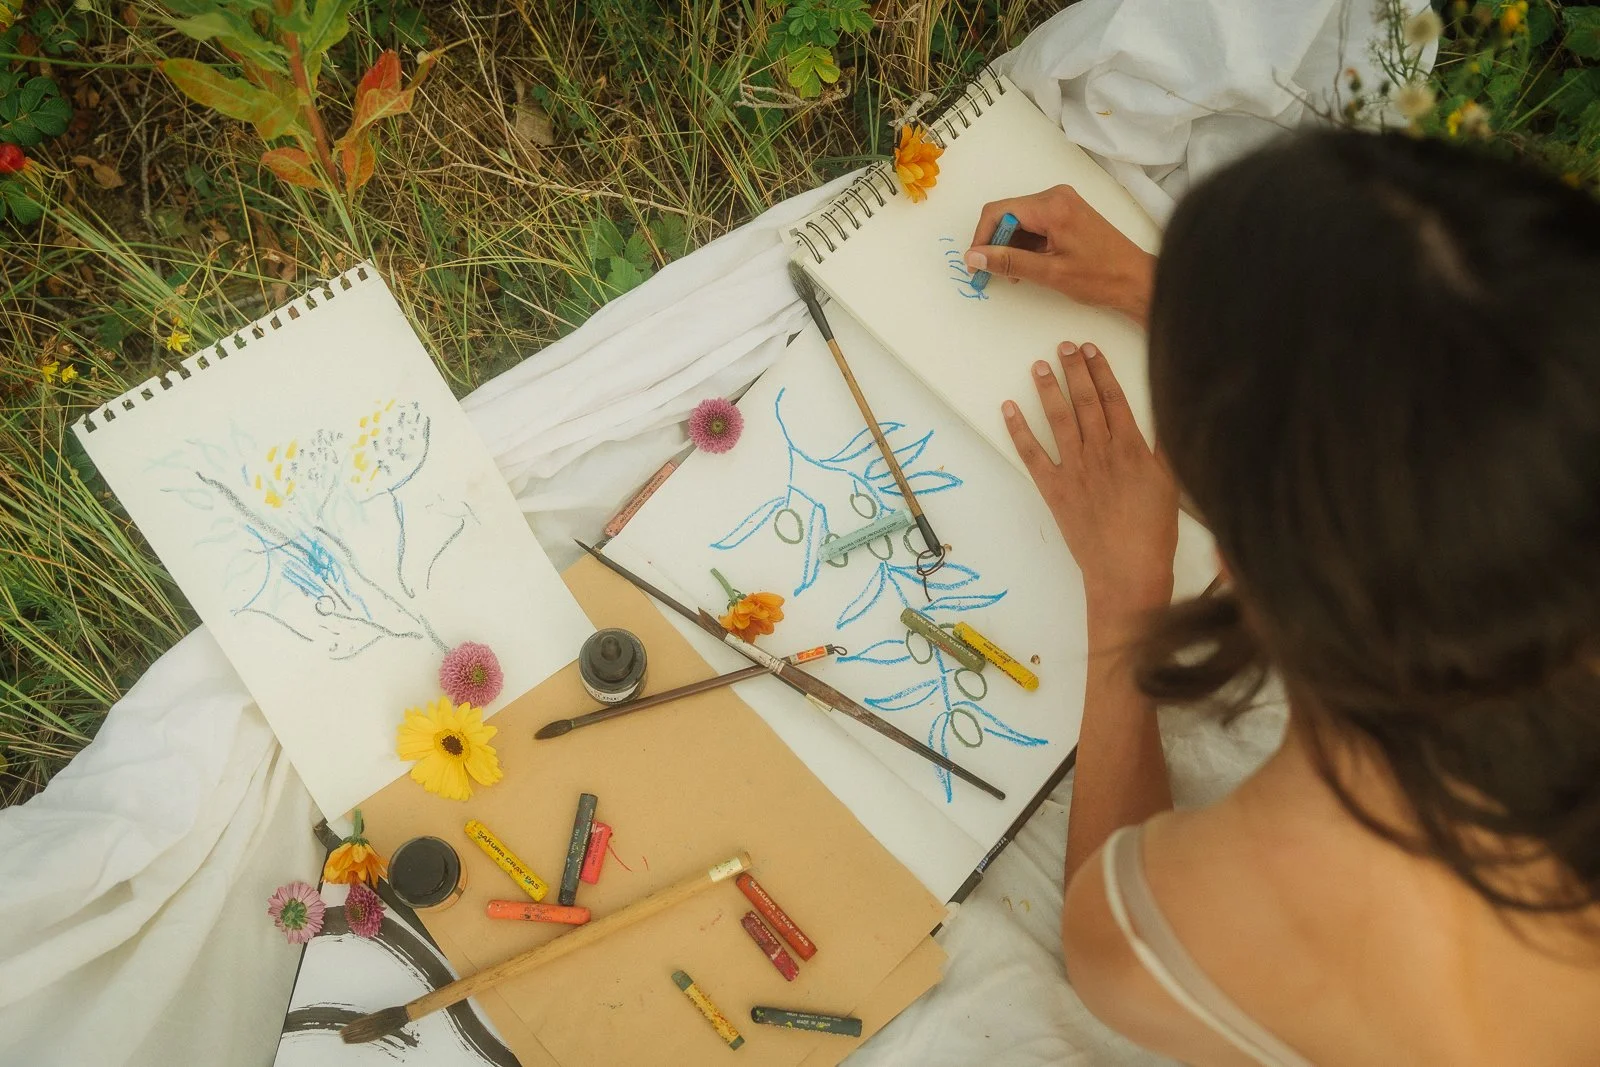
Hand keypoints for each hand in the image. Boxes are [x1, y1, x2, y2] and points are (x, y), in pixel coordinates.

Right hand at [966, 186, 1154, 326]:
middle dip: (996, 243)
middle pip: (1008, 213)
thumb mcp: (1049, 273)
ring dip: (1011, 246)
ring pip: (1020, 220)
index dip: (982, 238)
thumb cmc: (1101, 278)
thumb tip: (974, 257)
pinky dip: (1026, 244)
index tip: (976, 265)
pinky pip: (1035, 223)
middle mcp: (1056, 196)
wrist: (1137, 280)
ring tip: (1016, 274)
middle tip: (993, 274)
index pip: (999, 212)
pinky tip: (1030, 265)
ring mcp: (1063, 203)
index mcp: (1052, 206)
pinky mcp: (1068, 213)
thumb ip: (1008, 262)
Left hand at [1005, 341, 1177, 615]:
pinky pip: (1032, 453)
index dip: (1101, 370)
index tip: (1091, 349)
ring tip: (1039, 366)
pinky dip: (1019, 429)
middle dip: (1074, 370)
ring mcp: (1074, 469)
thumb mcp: (1172, 483)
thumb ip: (1164, 446)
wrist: (1127, 568)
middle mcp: (1100, 451)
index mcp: (1131, 447)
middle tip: (1063, 346)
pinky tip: (1009, 409)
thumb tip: (1168, 412)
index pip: (1114, 397)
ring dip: (1048, 389)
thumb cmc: (1153, 531)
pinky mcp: (1054, 489)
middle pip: (1085, 401)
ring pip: (1059, 419)